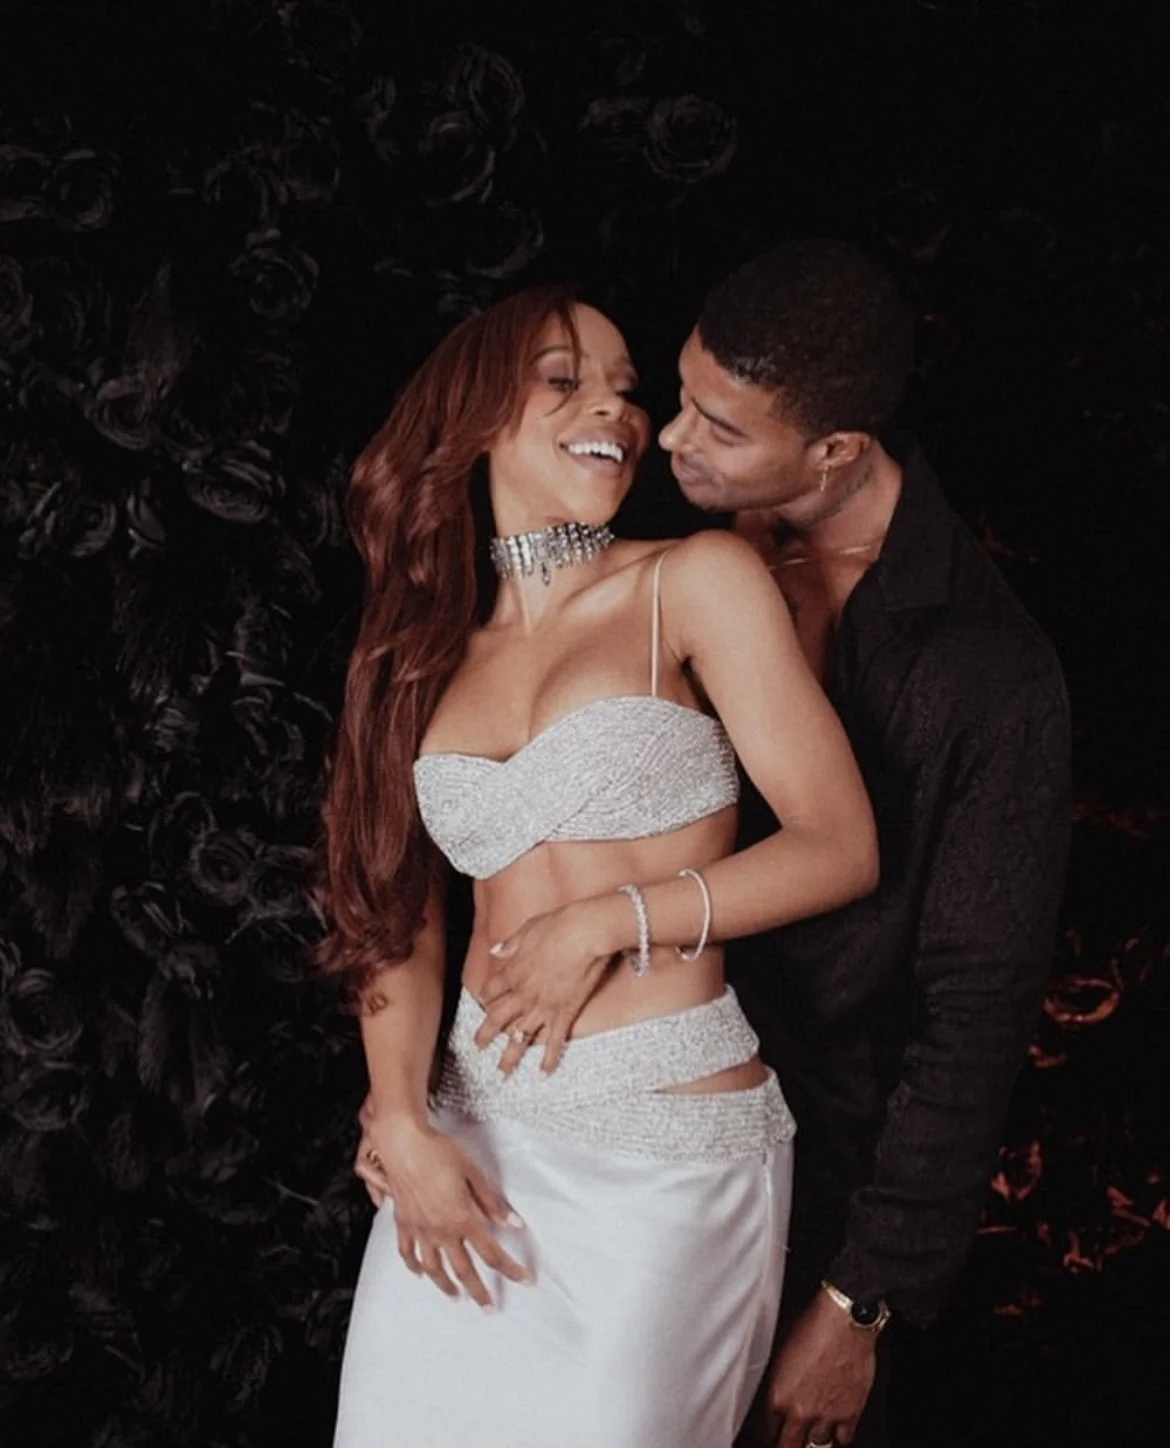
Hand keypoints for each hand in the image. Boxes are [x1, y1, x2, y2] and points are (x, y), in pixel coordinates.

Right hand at [353, 1100, 530, 1308]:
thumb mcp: (473, 1173)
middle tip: (489, 1306)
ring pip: (434, 1268)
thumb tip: (513, 1222)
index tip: (523, 1279)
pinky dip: (415, 1267)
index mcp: (463, 1218)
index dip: (510, 1269)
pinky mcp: (404, 1224)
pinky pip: (409, 1253)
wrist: (404, 1144)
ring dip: (446, 1286)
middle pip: (464, 1270)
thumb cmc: (439, 1152)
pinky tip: (420, 1273)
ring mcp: (421, 1230)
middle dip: (479, 1291)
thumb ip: (492, 1202)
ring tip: (456, 1296)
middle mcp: (441, 1230)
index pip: (492, 1253)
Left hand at [474, 899, 619, 1074]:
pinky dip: (549, 1059)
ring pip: (520, 1037)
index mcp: (513, 971)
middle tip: (478, 1048)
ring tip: (502, 1074)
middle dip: (486, 1035)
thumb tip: (496, 950)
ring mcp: (543, 1006)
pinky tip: (543, 1074)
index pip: (491, 991)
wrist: (586, 933)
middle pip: (497, 1019)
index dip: (486, 1000)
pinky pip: (554, 1042)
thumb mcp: (529, 928)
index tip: (484, 1006)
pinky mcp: (564, 1013)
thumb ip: (511, 943)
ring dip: (509, 1057)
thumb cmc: (560, 925)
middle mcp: (523, 993)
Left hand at [758, 1290, 877, 1446]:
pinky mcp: (850, 1413)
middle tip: (789, 1440)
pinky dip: (839, 1435)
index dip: (769, 1431)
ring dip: (814, 1437)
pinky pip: (843, 1439)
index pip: (766, 1428)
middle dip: (788, 1442)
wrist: (844, 1321)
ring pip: (817, 1444)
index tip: (772, 1431)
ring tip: (813, 1432)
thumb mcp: (781, 1352)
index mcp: (779, 1395)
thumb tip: (779, 1392)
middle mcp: (801, 1410)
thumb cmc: (813, 1326)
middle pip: (789, 1444)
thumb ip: (779, 1381)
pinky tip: (836, 1429)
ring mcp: (827, 1415)